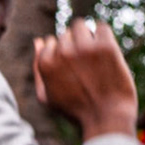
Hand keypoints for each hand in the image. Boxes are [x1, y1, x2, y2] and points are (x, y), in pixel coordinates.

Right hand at [33, 20, 136, 138]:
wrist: (106, 118)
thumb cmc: (75, 110)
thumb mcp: (46, 96)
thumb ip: (38, 67)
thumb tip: (38, 40)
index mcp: (46, 63)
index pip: (50, 42)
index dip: (61, 54)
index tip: (73, 69)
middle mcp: (62, 52)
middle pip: (66, 34)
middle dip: (74, 45)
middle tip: (86, 66)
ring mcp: (84, 48)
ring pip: (81, 26)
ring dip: (87, 36)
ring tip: (96, 56)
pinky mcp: (106, 46)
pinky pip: (101, 27)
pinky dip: (103, 35)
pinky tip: (106, 51)